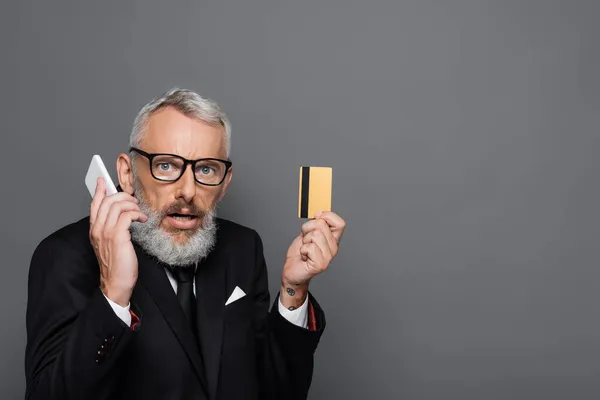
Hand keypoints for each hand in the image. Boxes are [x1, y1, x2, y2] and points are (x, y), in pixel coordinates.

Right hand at [89, 178, 147, 305]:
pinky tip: (142, 219)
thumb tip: (122, 215)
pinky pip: (127, 215)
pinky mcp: (118, 236)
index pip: (94, 205)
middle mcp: (98, 229)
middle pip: (107, 201)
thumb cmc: (117, 265)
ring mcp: (106, 232)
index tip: (102, 181)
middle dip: (123, 196)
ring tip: (139, 212)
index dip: (99, 191)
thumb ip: (112, 229)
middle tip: (133, 201)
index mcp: (94, 230)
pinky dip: (137, 214)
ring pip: (117, 205)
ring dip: (132, 205)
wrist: (116, 283)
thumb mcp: (111, 243)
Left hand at [280, 211, 345, 307]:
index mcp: (333, 239)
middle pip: (321, 225)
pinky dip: (302, 250)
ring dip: (305, 241)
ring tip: (305, 249)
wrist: (292, 271)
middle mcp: (333, 248)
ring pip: (315, 235)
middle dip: (307, 229)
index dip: (327, 216)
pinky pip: (309, 247)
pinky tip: (304, 256)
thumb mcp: (307, 234)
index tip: (317, 217)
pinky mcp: (321, 264)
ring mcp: (328, 257)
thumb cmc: (300, 253)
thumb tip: (319, 213)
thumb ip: (315, 225)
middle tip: (306, 240)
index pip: (340, 223)